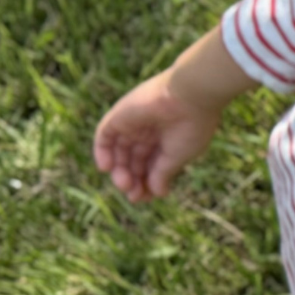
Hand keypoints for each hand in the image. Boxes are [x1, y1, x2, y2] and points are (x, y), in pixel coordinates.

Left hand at [95, 71, 226, 201]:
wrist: (190, 97)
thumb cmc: (191, 127)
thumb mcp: (178, 156)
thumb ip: (162, 173)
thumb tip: (157, 193)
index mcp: (168, 139)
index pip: (151, 164)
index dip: (148, 182)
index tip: (148, 197)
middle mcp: (149, 131)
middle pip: (134, 160)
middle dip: (134, 179)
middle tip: (135, 196)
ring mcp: (133, 123)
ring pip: (119, 151)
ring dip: (120, 171)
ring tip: (125, 185)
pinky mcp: (119, 116)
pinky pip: (104, 136)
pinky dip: (102, 153)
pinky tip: (107, 168)